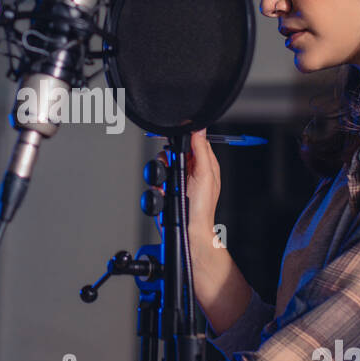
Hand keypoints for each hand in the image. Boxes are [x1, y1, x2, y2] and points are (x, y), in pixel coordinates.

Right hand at [154, 129, 221, 257]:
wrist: (188, 231)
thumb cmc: (201, 209)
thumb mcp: (205, 174)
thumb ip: (201, 150)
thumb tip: (199, 129)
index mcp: (204, 164)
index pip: (193, 142)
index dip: (183, 140)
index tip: (176, 143)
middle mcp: (190, 171)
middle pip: (172, 152)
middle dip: (167, 159)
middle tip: (170, 168)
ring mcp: (177, 181)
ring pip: (161, 166)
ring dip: (160, 174)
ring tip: (166, 185)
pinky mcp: (165, 191)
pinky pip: (154, 181)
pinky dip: (156, 187)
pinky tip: (163, 194)